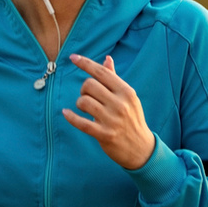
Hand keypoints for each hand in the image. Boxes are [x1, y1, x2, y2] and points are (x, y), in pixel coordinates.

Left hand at [62, 54, 154, 169]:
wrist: (141, 148)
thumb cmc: (132, 118)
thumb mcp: (128, 97)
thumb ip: (115, 79)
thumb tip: (107, 59)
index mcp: (126, 91)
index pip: (102, 72)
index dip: (85, 63)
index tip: (72, 57)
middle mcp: (120, 104)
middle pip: (89, 85)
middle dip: (83, 89)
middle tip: (88, 96)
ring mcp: (112, 120)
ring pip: (83, 102)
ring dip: (80, 103)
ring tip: (85, 108)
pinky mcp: (104, 135)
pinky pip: (81, 122)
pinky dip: (71, 117)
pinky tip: (66, 113)